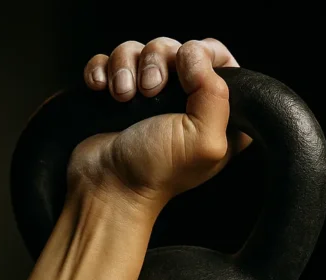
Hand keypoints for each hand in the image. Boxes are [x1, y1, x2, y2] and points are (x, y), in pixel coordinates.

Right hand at [68, 37, 252, 213]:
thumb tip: (193, 55)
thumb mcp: (203, 140)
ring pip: (142, 50)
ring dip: (127, 66)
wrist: (106, 185)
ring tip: (124, 96)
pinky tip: (103, 90)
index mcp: (216, 116)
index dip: (205, 55)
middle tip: (150, 91)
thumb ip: (215, 93)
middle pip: (178, 48)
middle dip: (159, 60)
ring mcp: (150, 97)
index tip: (188, 70)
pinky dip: (104, 69)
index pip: (222, 61)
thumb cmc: (154, 171)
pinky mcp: (118, 93)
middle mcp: (185, 103)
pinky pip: (111, 59)